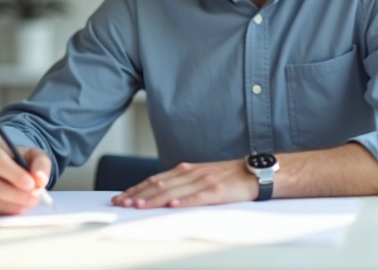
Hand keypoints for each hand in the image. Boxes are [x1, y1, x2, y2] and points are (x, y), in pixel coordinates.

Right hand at [0, 141, 51, 214]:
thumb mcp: (33, 155)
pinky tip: (19, 207)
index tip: (31, 184)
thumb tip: (40, 180)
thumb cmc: (16, 160)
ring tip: (30, 202)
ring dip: (13, 206)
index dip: (14, 174)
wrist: (2, 168)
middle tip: (35, 198)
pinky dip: (6, 212)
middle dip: (16, 194)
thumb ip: (40, 164)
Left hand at [110, 159, 257, 208]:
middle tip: (121, 203)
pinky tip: (172, 206)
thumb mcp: (201, 175)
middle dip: (138, 194)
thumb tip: (158, 193)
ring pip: (174, 191)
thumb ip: (182, 182)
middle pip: (160, 184)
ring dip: (154, 198)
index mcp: (187, 170)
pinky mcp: (218, 191)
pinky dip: (184, 201)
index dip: (137, 188)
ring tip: (138, 205)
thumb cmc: (228, 177)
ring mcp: (205, 181)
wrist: (256, 172)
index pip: (156, 179)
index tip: (121, 197)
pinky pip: (198, 197)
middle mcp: (192, 173)